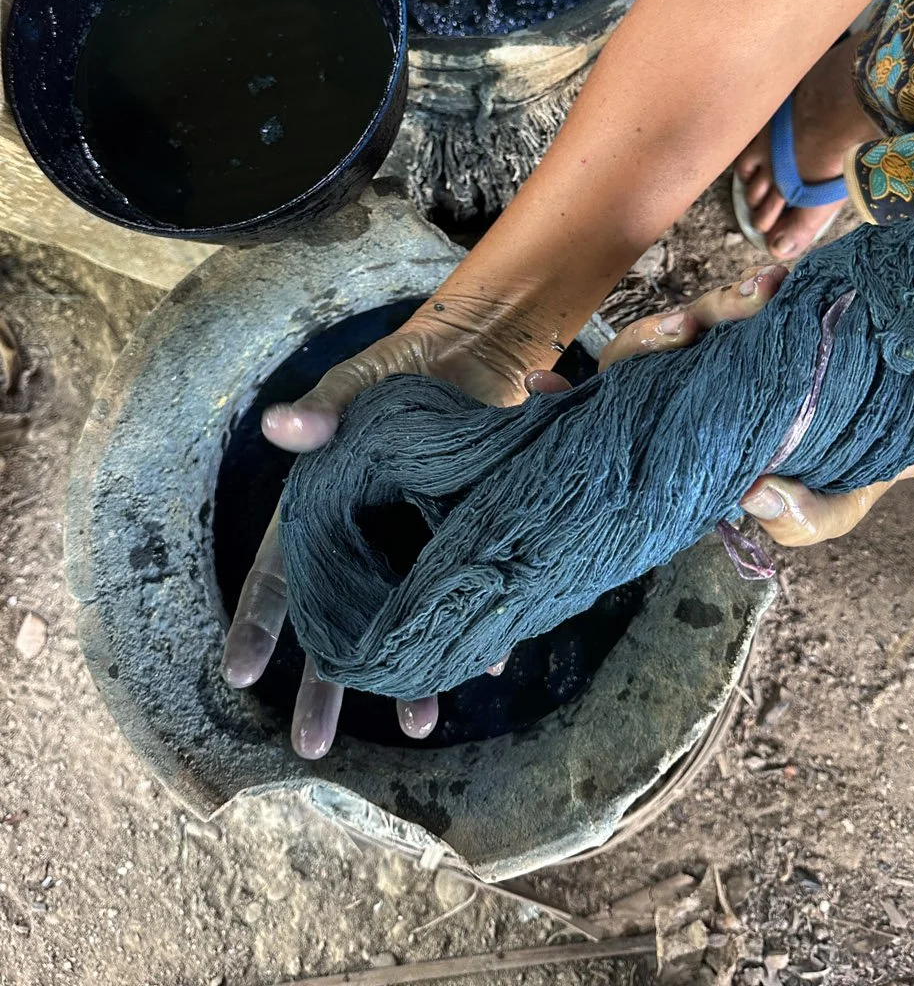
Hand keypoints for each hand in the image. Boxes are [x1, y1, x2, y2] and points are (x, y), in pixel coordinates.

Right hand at [221, 293, 536, 756]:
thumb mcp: (357, 384)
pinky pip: (465, 593)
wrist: (474, 355)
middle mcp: (364, 541)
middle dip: (325, 685)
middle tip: (310, 748)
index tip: (238, 674)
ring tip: (418, 725)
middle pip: (339, 621)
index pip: (281, 572)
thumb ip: (323, 410)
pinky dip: (477, 627)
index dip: (260, 621)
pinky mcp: (466, 541)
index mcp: (322, 508)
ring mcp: (415, 547)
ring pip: (403, 620)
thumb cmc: (397, 372)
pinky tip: (485, 662)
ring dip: (408, 672)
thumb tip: (279, 426)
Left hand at [586, 264, 913, 550]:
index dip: (574, 398)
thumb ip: (797, 519)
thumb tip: (756, 494)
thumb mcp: (823, 514)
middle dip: (659, 336)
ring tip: (758, 295)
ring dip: (723, 301)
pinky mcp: (776, 317)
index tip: (543, 382)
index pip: (618, 414)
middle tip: (686, 330)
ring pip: (703, 315)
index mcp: (686, 435)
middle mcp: (699, 384)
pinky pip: (759, 295)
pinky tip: (783, 281)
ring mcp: (736, 346)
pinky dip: (769, 286)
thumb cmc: (840, 477)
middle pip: (649, 353)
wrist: (906, 428)